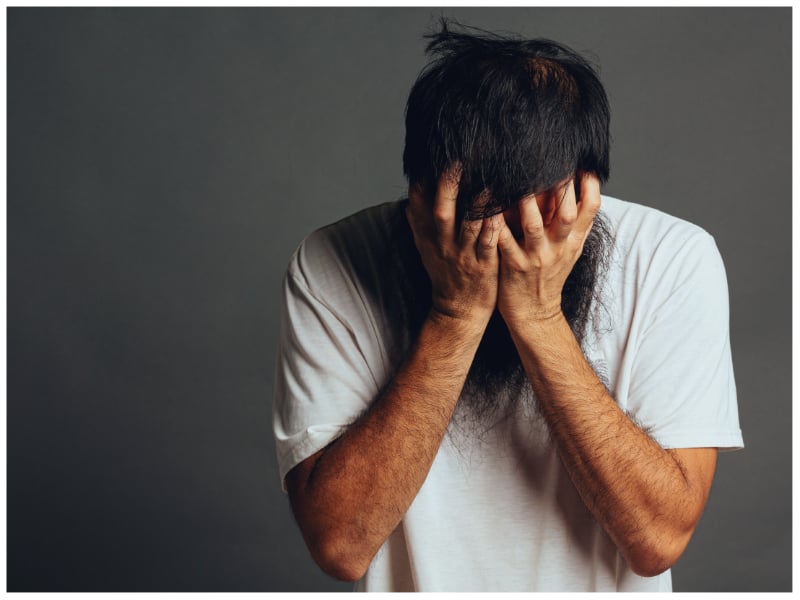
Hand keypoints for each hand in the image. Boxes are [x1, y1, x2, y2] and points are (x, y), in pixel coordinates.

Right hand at [405, 167, 500, 326]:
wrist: (458, 310)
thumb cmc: (445, 273)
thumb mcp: (426, 249)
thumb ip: (418, 222)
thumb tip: (410, 195)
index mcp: (429, 236)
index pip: (419, 205)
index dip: (422, 183)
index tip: (427, 159)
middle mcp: (444, 243)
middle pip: (442, 212)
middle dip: (449, 187)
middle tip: (456, 162)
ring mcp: (464, 254)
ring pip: (469, 224)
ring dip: (479, 202)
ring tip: (488, 179)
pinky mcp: (485, 264)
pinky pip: (490, 241)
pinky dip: (495, 224)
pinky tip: (503, 209)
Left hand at [496, 173, 600, 325]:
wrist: (535, 315)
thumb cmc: (549, 276)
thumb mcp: (570, 251)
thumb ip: (576, 224)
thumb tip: (584, 188)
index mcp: (574, 240)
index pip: (592, 208)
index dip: (590, 184)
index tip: (582, 162)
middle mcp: (559, 247)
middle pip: (566, 213)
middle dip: (560, 187)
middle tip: (550, 162)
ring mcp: (536, 257)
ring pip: (533, 226)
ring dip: (525, 203)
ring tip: (515, 180)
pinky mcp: (514, 267)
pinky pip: (504, 242)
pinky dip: (496, 226)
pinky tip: (487, 208)